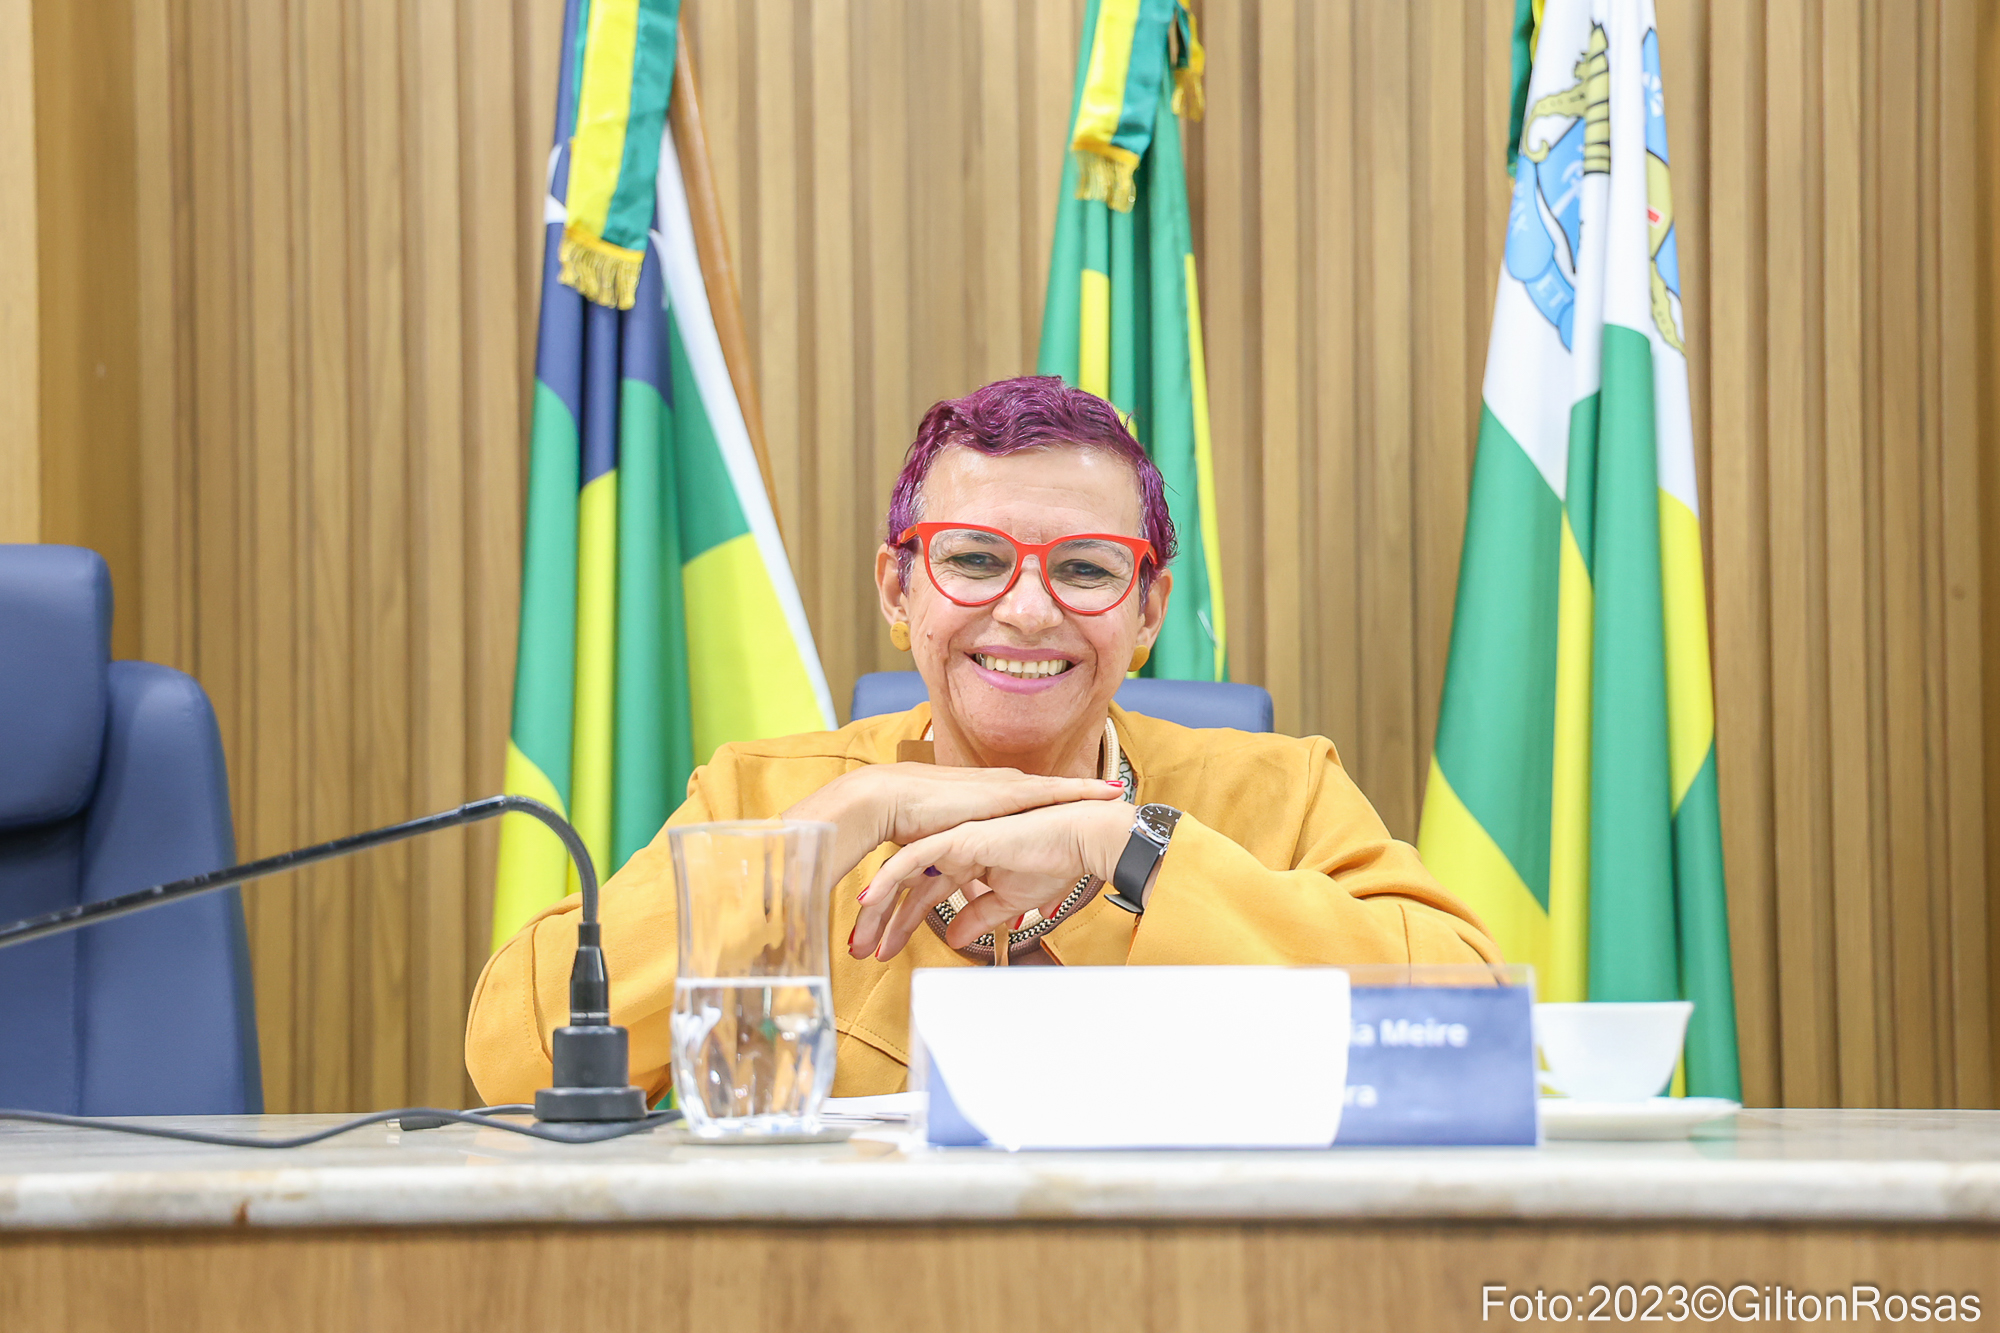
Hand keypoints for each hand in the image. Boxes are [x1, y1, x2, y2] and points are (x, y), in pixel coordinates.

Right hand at [787, 763, 1125, 886]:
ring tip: (1118, 793)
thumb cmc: (907, 825)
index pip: (1024, 808)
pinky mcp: (1003, 791)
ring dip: (1085, 791)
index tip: (1075, 817)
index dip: (1050, 810)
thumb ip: (962, 886)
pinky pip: (1051, 789)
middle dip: (1080, 796)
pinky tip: (1102, 789)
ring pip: (1054, 789)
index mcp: (982, 807)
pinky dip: (1078, 789)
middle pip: (1045, 795)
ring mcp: (1001, 789)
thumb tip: (968, 914)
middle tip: (1115, 796)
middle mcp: (996, 793)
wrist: (889, 800)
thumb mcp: (944, 859)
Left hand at [850, 799, 1134, 959]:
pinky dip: (887, 879)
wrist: (1078, 839)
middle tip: (863, 951)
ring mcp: (951, 841)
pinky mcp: (955, 837)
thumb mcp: (1010, 901)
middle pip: (907, 889)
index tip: (884, 952)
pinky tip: (867, 900)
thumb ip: (978, 917)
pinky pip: (911, 859)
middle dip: (883, 923)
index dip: (903, 925)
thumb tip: (957, 939)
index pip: (925, 897)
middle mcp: (953, 850)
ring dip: (879, 910)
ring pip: (903, 877)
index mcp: (966, 862)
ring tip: (859, 941)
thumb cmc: (1054, 862)